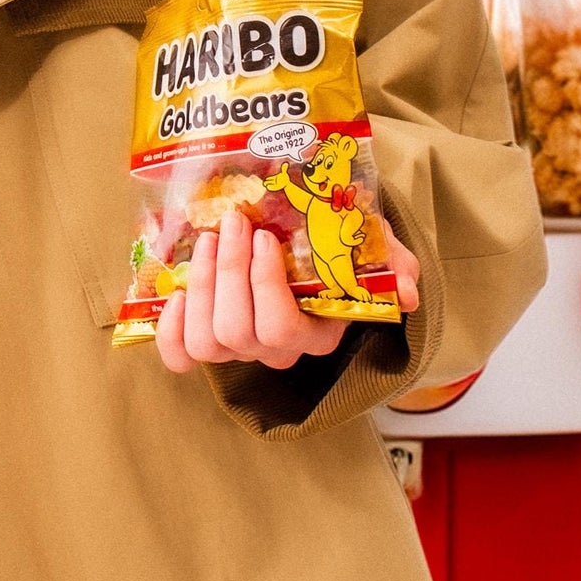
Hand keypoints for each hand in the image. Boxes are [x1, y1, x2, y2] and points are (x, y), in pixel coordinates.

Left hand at [155, 207, 420, 372]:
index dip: (263, 284)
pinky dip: (171, 330)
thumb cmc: (341, 245)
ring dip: (202, 286)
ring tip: (207, 240)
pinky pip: (180, 357)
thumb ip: (394, 266)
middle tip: (232, 223)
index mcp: (317, 332)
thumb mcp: (374, 249)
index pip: (281, 327)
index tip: (262, 236)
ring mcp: (239, 348)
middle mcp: (277, 349)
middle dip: (227, 272)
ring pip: (207, 342)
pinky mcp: (206, 341)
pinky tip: (177, 293)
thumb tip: (409, 290)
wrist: (314, 242)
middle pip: (238, 332)